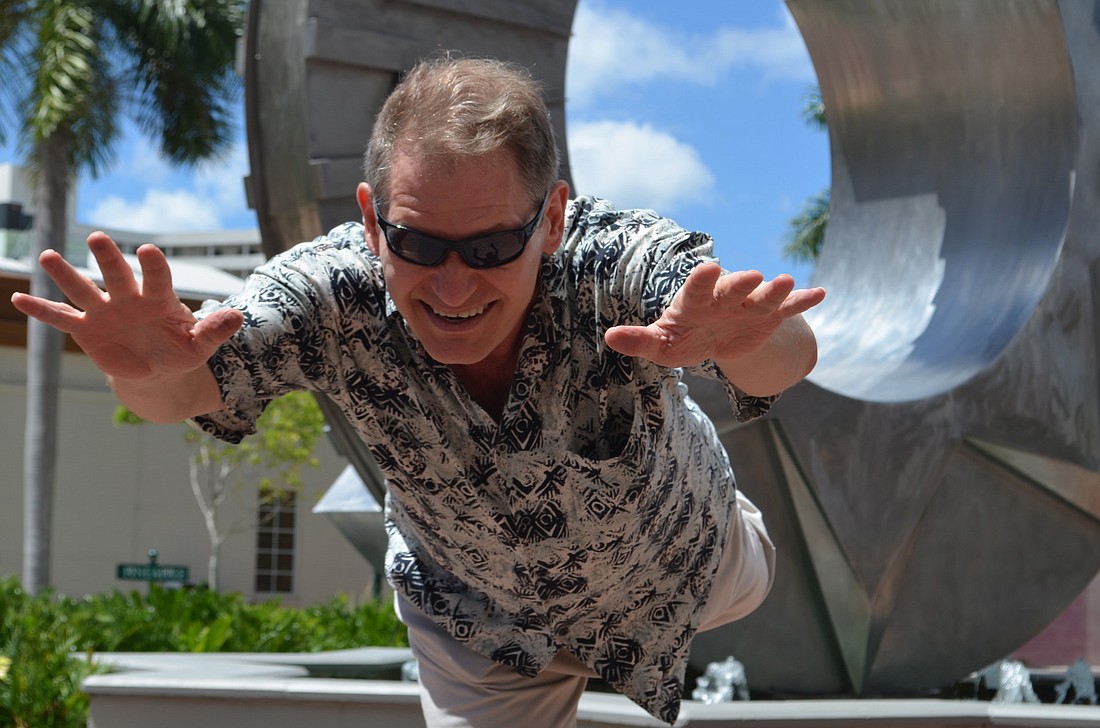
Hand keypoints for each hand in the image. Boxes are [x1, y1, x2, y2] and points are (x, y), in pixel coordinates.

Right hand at [11, 231, 243, 380]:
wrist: (158, 370)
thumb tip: (238, 317)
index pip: (157, 278)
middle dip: (108, 258)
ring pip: (84, 290)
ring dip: (67, 274)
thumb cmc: (180, 350)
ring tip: (48, 255)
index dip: (153, 265)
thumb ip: (215, 330)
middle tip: (98, 237)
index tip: (146, 250)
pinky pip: (61, 318)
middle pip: (117, 275)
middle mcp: (128, 299)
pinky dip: (41, 310)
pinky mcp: (86, 330)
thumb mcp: (201, 345)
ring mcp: (104, 312)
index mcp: (159, 299)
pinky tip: (17, 299)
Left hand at [604, 262, 824, 369]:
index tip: (707, 269)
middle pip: (733, 288)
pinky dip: (802, 300)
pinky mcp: (768, 317)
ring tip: (787, 281)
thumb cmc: (680, 338)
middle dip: (741, 282)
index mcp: (695, 300)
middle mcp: (724, 298)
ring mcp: (748, 306)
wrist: (712, 341)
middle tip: (752, 275)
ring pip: (763, 297)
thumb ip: (638, 340)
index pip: (697, 288)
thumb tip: (610, 337)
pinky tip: (820, 292)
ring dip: (775, 290)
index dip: (702, 280)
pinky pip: (787, 309)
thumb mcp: (660, 345)